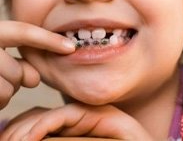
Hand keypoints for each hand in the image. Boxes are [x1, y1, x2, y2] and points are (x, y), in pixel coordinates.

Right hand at [0, 20, 74, 108]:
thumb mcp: (2, 55)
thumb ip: (21, 60)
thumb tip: (36, 79)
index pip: (24, 32)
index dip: (49, 40)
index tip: (72, 47)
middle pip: (17, 70)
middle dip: (18, 78)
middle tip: (5, 75)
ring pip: (10, 88)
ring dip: (6, 91)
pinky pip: (1, 99)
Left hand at [0, 103, 153, 140]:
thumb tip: (30, 140)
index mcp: (68, 129)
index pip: (35, 121)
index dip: (18, 130)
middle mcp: (75, 118)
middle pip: (37, 116)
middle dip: (17, 129)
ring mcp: (86, 114)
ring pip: (47, 114)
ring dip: (26, 129)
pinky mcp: (96, 115)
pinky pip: (64, 116)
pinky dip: (45, 126)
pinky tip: (33, 138)